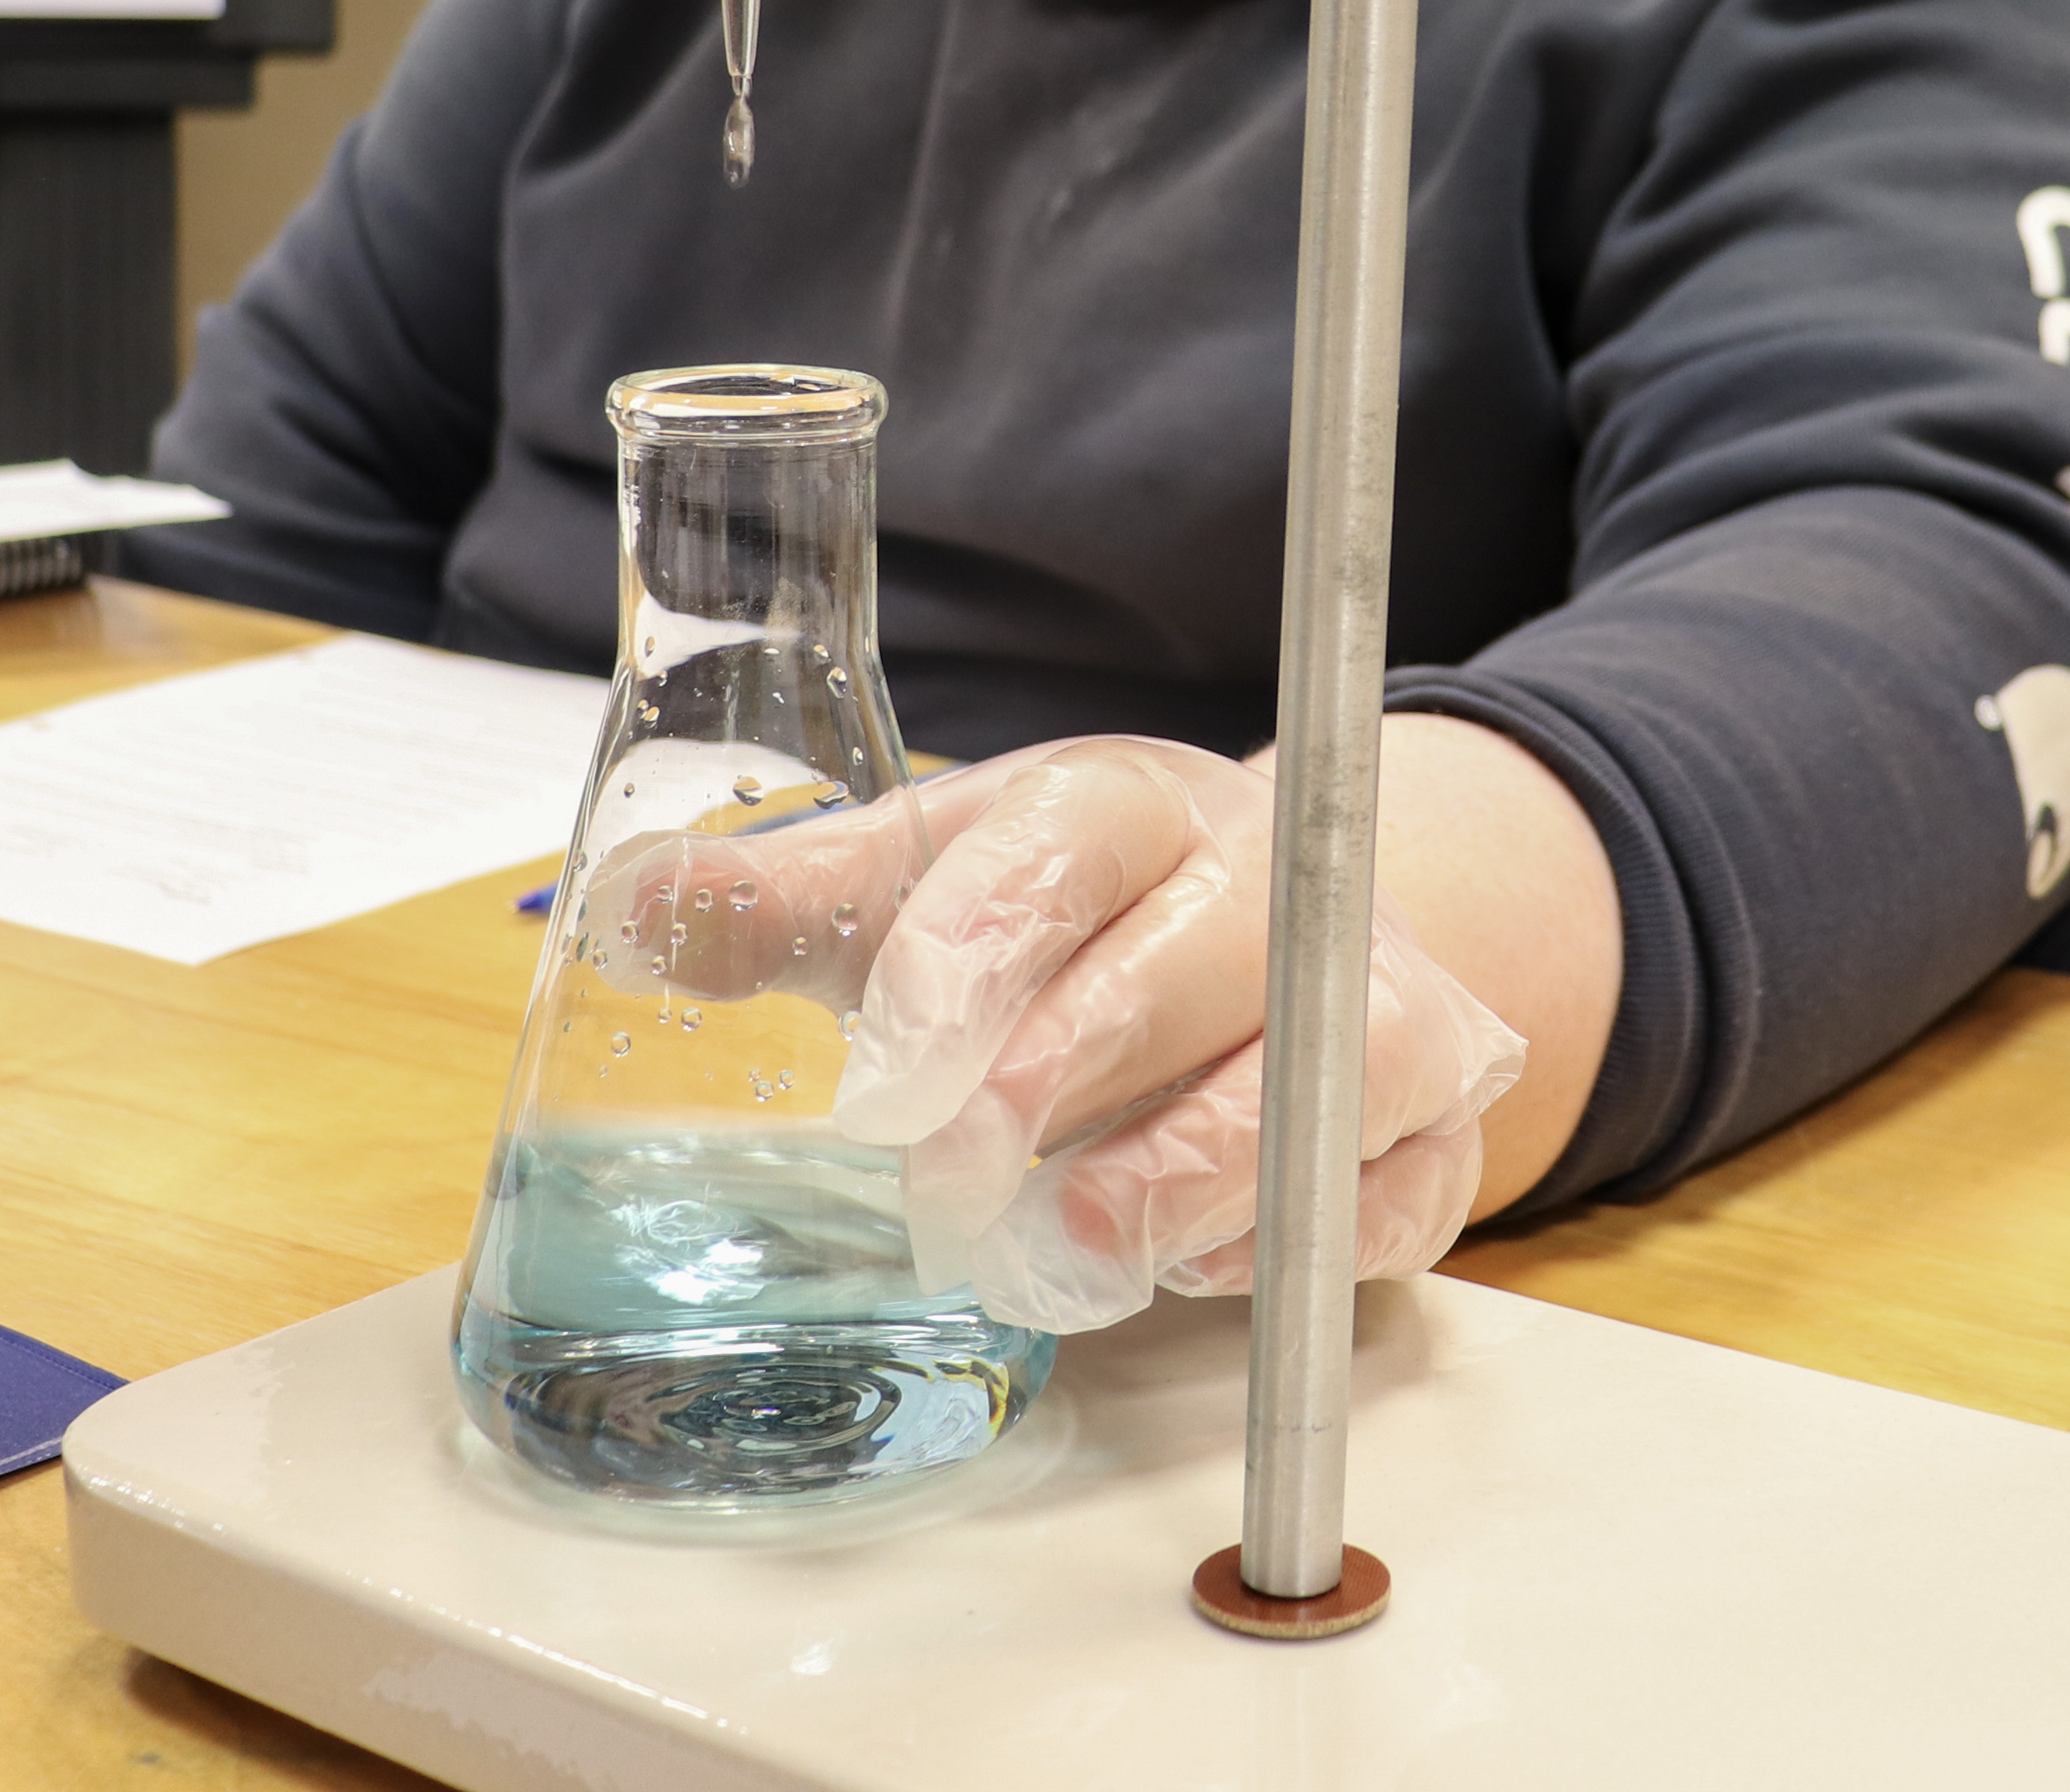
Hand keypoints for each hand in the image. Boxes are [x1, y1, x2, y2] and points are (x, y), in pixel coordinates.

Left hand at [828, 736, 1527, 1335]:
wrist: (1277, 936)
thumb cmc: (1080, 922)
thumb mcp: (931, 885)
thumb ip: (798, 905)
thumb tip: (634, 913)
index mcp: (1135, 805)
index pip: (1071, 841)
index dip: (976, 947)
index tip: (892, 1057)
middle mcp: (1276, 884)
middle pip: (1202, 957)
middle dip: (1067, 1073)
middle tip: (951, 1175)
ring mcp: (1380, 999)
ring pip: (1320, 1076)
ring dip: (1187, 1172)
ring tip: (1070, 1243)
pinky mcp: (1435, 1124)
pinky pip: (1395, 1193)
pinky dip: (1297, 1244)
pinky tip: (1191, 1264)